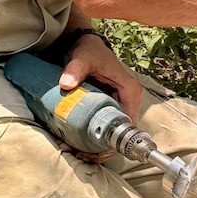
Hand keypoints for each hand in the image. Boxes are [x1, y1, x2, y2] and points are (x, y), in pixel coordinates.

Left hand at [59, 34, 143, 163]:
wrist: (83, 45)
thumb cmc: (89, 51)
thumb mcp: (83, 59)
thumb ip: (76, 70)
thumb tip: (66, 84)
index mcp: (130, 91)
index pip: (129, 123)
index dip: (113, 140)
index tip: (94, 149)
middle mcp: (127, 101)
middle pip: (118, 132)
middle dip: (99, 147)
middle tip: (79, 153)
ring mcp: (116, 106)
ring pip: (108, 132)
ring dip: (92, 145)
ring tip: (71, 150)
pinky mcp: (105, 108)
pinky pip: (99, 126)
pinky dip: (87, 136)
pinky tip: (70, 142)